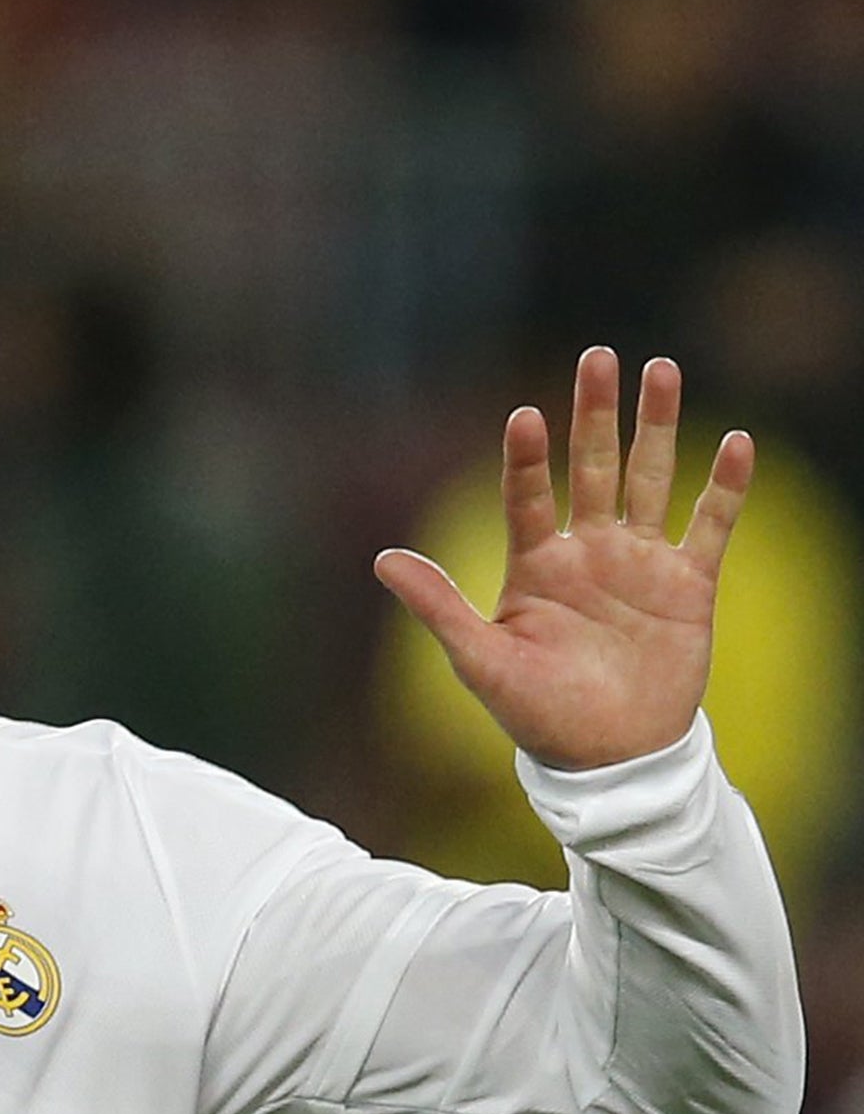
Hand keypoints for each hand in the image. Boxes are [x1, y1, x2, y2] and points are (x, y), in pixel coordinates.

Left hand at [375, 347, 751, 769]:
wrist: (609, 759)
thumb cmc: (536, 712)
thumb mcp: (479, 660)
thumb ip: (438, 605)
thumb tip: (381, 558)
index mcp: (535, 565)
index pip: (527, 495)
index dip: (527, 458)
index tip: (526, 415)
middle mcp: (586, 551)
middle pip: (591, 466)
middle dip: (595, 413)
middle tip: (598, 354)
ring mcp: (639, 563)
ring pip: (650, 478)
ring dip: (655, 426)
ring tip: (659, 369)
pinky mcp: (688, 585)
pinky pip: (709, 525)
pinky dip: (723, 484)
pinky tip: (733, 439)